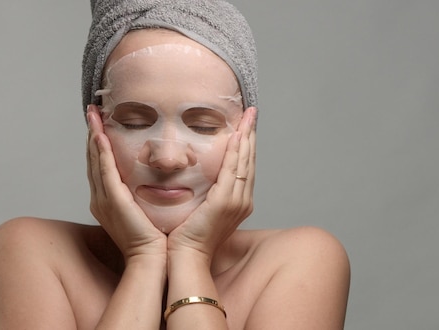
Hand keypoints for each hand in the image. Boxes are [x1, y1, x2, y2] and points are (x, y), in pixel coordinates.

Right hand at [86, 105, 166, 260]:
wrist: (151, 258)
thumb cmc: (153, 238)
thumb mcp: (145, 211)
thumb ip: (143, 194)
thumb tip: (153, 180)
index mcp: (107, 201)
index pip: (101, 166)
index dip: (99, 144)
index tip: (100, 124)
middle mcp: (100, 198)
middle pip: (93, 159)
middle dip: (92, 134)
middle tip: (92, 112)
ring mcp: (104, 198)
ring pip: (95, 160)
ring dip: (93, 135)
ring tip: (92, 114)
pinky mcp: (113, 199)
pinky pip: (104, 169)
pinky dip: (101, 151)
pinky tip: (100, 134)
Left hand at [168, 107, 257, 258]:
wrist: (186, 257)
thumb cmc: (188, 236)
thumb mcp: (201, 209)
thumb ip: (206, 192)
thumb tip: (199, 176)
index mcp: (238, 202)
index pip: (245, 167)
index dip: (247, 145)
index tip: (246, 126)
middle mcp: (242, 201)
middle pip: (250, 161)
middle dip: (251, 135)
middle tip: (252, 113)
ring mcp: (236, 202)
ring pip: (245, 163)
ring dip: (247, 138)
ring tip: (248, 117)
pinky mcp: (225, 202)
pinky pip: (232, 171)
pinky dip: (236, 152)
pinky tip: (237, 135)